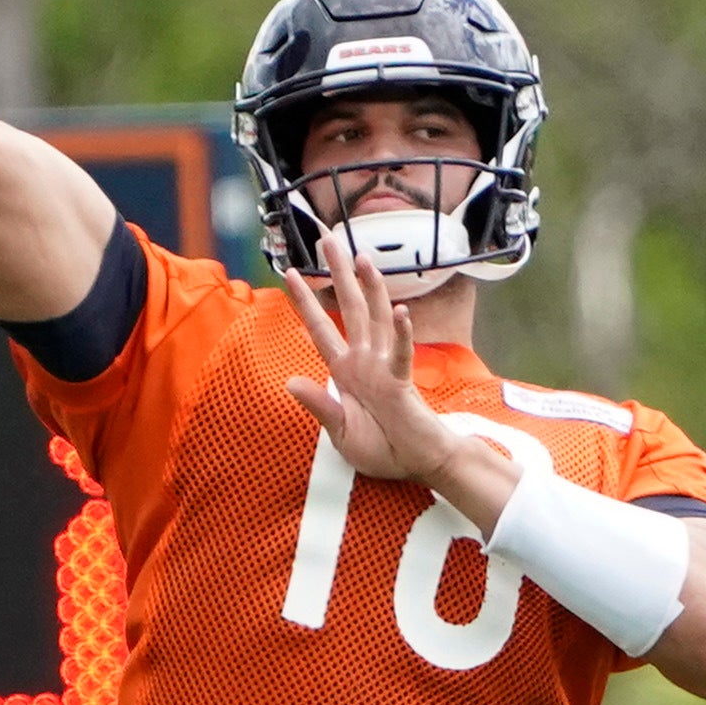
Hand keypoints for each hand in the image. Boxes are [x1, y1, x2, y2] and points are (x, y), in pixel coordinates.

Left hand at [281, 229, 505, 508]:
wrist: (416, 464)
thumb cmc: (382, 448)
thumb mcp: (339, 430)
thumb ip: (318, 404)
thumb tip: (290, 381)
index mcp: (346, 370)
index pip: (320, 328)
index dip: (305, 301)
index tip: (289, 272)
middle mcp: (365, 360)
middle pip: (349, 307)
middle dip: (338, 273)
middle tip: (328, 239)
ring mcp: (384, 367)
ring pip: (376, 319)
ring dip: (371, 289)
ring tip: (363, 258)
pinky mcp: (401, 383)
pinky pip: (401, 355)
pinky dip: (402, 335)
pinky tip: (400, 313)